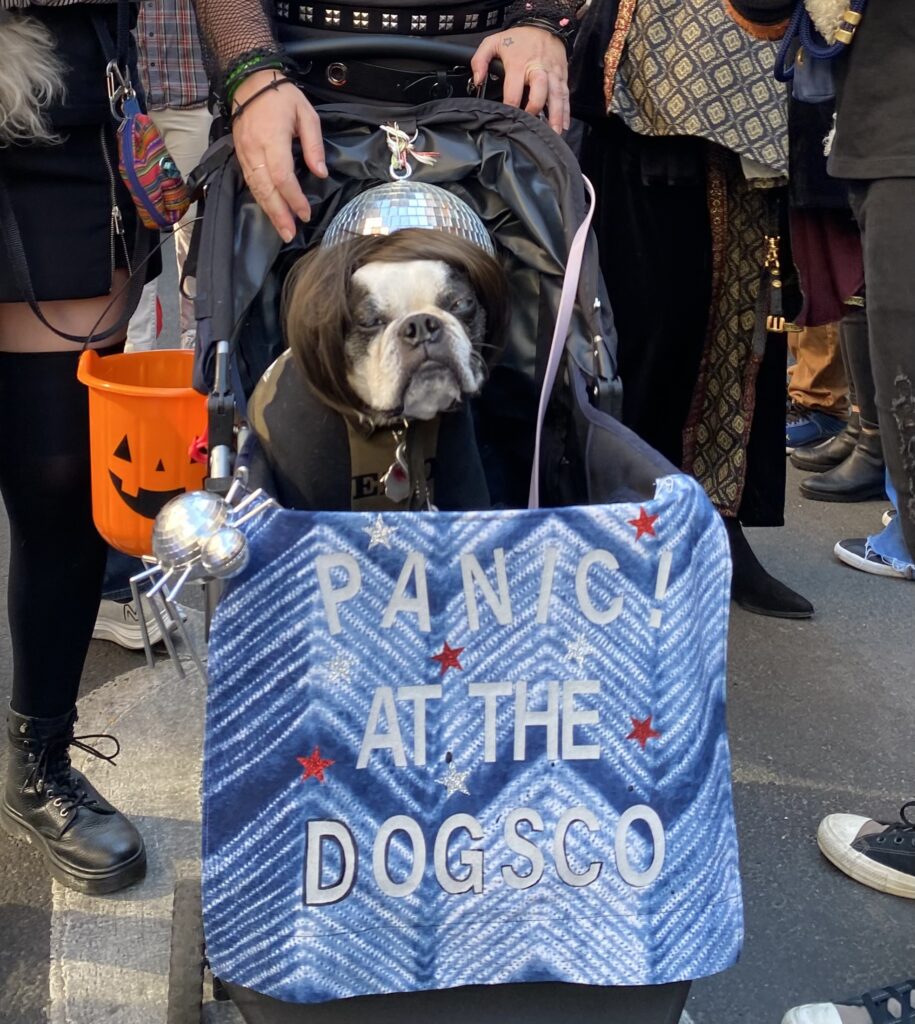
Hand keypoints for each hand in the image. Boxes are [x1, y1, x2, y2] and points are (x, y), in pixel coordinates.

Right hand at [230, 69, 327, 241]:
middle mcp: (255, 150)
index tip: (305, 213)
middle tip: (290, 233)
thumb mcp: (306, 114)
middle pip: (266, 189)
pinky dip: (260, 199)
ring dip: (269, 211)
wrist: (250, 81)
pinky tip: (270, 211)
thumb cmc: (282, 96)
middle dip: (279, 213)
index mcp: (272, 139)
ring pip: (256, 189)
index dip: (294, 198)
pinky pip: (250, 182)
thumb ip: (313, 145)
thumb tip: (320, 173)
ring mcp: (245, 153)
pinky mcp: (240, 155)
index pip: (282, 176)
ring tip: (281, 229)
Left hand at [470, 25, 569, 132]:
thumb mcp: (493, 42)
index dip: (511, 106)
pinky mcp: (562, 76)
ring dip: (556, 116)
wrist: (543, 23)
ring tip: (554, 133)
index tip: (508, 119)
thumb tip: (477, 81)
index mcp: (519, 64)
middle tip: (531, 127)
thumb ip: (479, 60)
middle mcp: (538, 69)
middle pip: (539, 92)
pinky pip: (565, 95)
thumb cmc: (517, 38)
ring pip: (556, 96)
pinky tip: (564, 126)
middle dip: (535, 109)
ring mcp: (552, 74)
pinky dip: (566, 112)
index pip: (514, 90)